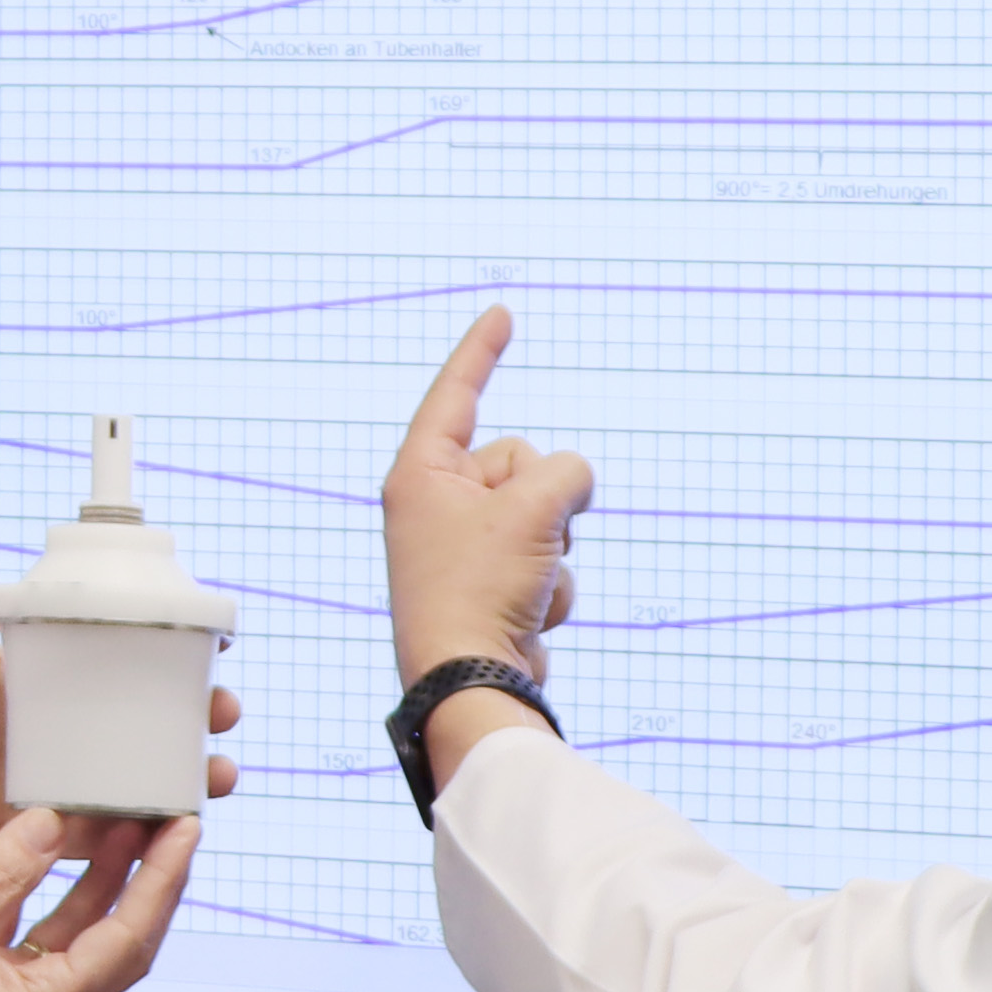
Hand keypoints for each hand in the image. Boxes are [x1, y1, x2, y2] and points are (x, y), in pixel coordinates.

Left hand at [0, 570, 234, 939]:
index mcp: (18, 683)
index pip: (101, 662)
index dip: (153, 657)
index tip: (201, 652)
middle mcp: (39, 734)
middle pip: (130, 723)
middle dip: (183, 720)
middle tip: (222, 715)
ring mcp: (37, 788)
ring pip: (125, 782)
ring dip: (175, 780)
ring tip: (216, 779)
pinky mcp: (26, 841)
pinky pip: (93, 839)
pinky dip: (135, 837)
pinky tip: (172, 833)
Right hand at [0, 812, 199, 991]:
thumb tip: (48, 824)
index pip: (127, 936)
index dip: (161, 882)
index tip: (185, 832)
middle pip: (119, 936)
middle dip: (149, 879)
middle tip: (169, 821)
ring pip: (79, 930)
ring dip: (105, 879)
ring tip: (122, 823)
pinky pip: (36, 928)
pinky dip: (51, 888)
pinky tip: (46, 850)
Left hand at [382, 308, 589, 681]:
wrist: (471, 680)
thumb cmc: (480, 589)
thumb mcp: (535, 507)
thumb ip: (567, 471)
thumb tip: (572, 486)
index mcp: (420, 473)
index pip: (456, 393)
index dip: (482, 350)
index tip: (501, 312)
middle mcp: (434, 503)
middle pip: (520, 460)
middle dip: (543, 497)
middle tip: (525, 541)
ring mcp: (462, 546)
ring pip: (543, 512)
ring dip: (551, 548)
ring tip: (521, 584)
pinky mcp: (489, 584)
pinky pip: (544, 559)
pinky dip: (548, 585)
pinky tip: (526, 614)